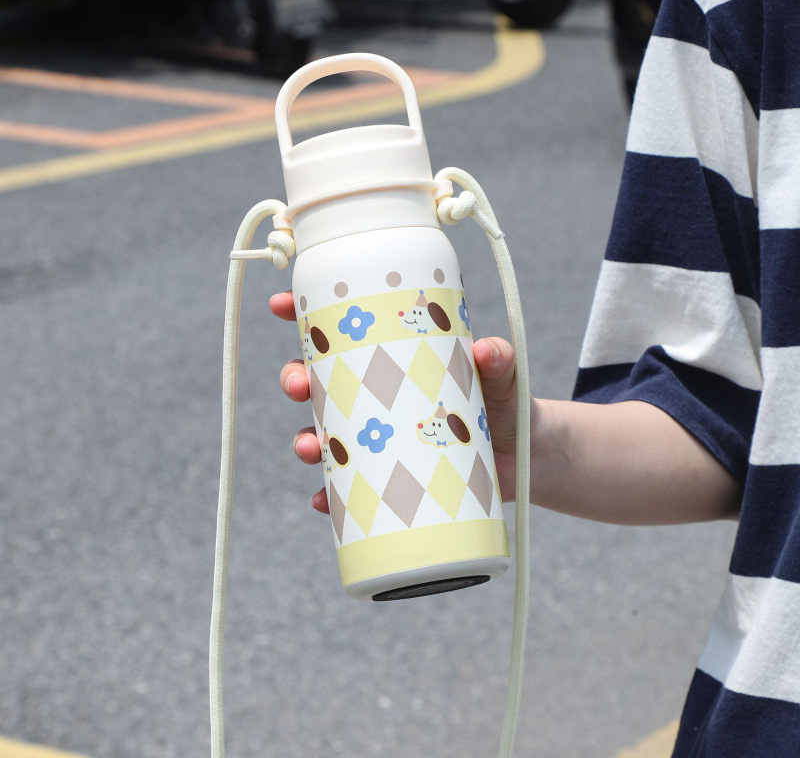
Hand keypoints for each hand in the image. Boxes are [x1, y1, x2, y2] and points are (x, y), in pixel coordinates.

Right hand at [270, 291, 521, 512]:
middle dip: (294, 379)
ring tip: (310, 448)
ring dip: (304, 440)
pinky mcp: (389, 478)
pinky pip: (348, 487)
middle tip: (297, 384)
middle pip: (318, 382)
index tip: (281, 306)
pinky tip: (323, 501)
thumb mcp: (502, 377)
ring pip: (324, 434)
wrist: (526, 457)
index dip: (305, 317)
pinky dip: (330, 495)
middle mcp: (376, 396)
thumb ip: (499, 360)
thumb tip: (486, 349)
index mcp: (393, 359)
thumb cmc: (506, 404)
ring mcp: (379, 437)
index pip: (342, 333)